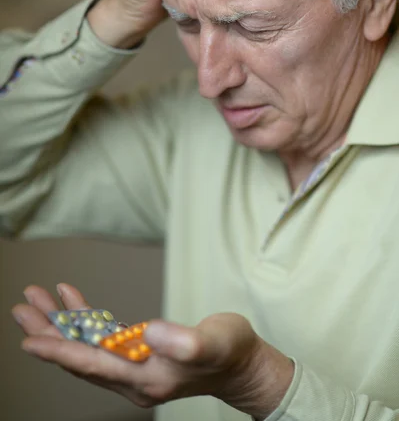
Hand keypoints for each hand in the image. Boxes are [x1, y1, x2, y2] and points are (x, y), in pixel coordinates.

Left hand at [12, 283, 293, 415]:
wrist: (242, 366)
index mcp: (147, 378)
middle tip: (23, 309)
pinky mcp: (140, 355)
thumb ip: (183, 342)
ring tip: (39, 302)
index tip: (29, 339)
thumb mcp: (213, 343)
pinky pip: (103, 340)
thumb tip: (149, 331)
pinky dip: (87, 321)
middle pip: (81, 357)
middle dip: (49, 334)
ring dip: (62, 325)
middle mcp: (134, 378)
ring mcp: (134, 368)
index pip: (94, 364)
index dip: (60, 350)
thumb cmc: (231, 352)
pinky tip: (75, 303)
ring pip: (87, 348)